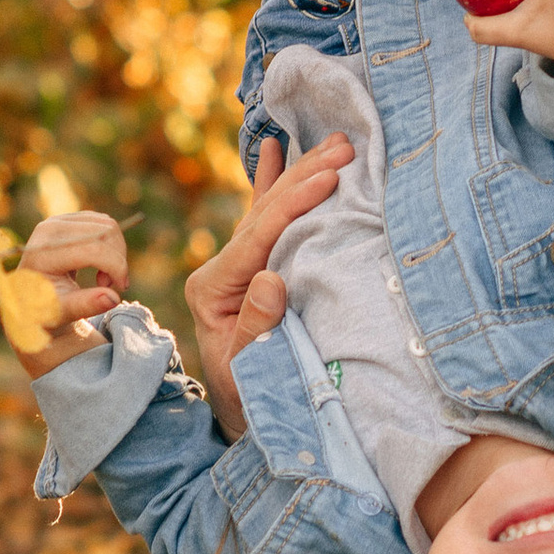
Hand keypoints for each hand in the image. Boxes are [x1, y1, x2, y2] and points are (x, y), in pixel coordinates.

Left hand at [11, 209, 129, 376]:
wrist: (28, 295)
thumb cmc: (44, 307)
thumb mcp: (62, 311)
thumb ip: (86, 305)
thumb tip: (113, 299)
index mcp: (44, 252)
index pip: (94, 250)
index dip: (116, 268)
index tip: (121, 289)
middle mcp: (50, 228)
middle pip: (105, 233)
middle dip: (117, 260)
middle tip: (107, 285)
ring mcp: (59, 220)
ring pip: (108, 226)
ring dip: (116, 253)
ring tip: (102, 277)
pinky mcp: (69, 218)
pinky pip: (104, 223)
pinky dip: (111, 245)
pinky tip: (100, 264)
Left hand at [183, 132, 351, 434]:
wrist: (245, 411)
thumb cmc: (250, 395)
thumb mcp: (248, 370)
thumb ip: (255, 327)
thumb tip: (269, 278)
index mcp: (210, 288)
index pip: (257, 235)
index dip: (293, 203)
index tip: (329, 177)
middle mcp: (220, 268)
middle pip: (264, 213)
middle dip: (303, 176)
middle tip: (343, 145)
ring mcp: (235, 265)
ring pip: (269, 210)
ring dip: (299, 172)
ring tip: (331, 141)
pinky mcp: (252, 266)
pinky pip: (265, 219)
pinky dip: (271, 185)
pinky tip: (274, 150)